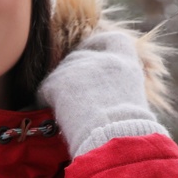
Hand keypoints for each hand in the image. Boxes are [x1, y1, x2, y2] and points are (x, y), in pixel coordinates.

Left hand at [38, 29, 168, 157]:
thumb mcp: (132, 101)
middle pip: (80, 56)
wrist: (114, 137)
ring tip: (67, 114)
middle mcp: (103, 59)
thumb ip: (117, 88)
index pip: (113, 40)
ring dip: (61, 90)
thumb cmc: (127, 130)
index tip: (92, 50)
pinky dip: (45, 102)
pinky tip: (52, 118)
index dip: (100, 44)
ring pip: (61, 74)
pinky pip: (45, 90)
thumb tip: (104, 96)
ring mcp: (79, 68)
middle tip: (72, 97)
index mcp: (126, 62)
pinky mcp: (58, 81)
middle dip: (74, 73)